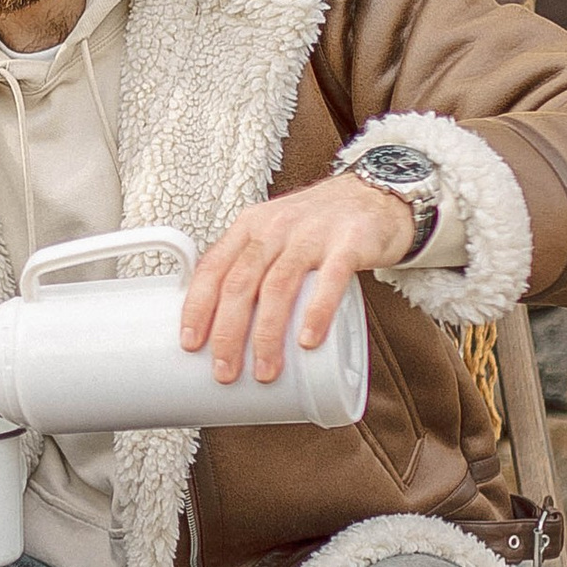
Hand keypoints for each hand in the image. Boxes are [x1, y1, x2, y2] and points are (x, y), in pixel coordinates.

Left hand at [179, 180, 417, 385]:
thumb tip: (223, 324)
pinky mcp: (349, 243)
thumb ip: (249, 267)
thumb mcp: (274, 234)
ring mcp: (312, 234)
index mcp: (249, 227)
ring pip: (278, 286)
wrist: (375, 196)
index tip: (190, 343)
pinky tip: (307, 340)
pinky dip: (316, 313)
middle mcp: (275, 227)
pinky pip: (330, 280)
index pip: (213, 268)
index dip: (197, 307)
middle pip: (240, 282)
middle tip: (226, 371)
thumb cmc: (316, 225)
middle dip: (228, 332)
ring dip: (267, 334)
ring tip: (265, 369)